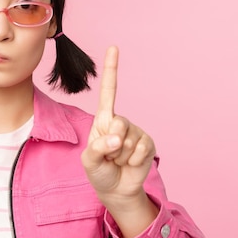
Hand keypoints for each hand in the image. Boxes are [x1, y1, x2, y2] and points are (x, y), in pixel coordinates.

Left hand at [81, 46, 156, 210]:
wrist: (116, 189)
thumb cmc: (99, 171)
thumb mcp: (89, 160)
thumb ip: (98, 148)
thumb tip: (117, 139)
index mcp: (103, 120)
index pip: (108, 92)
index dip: (112, 70)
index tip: (113, 48)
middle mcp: (120, 122)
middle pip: (118, 123)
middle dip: (112, 145)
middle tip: (110, 156)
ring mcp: (135, 132)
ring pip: (128, 140)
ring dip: (121, 157)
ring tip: (118, 161)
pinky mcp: (147, 143)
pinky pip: (141, 149)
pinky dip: (133, 161)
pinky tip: (130, 164)